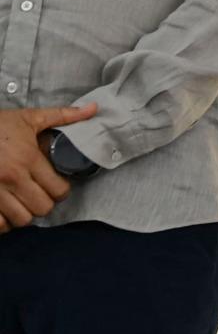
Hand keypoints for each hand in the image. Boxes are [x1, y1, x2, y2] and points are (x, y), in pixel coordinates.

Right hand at [0, 103, 96, 231]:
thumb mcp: (29, 118)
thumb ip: (63, 116)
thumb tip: (94, 109)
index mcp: (28, 159)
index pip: (58, 189)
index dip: (62, 191)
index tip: (58, 187)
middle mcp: (12, 178)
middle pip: (42, 209)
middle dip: (45, 204)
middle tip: (42, 196)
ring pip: (21, 220)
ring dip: (25, 215)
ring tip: (24, 204)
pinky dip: (3, 224)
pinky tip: (5, 213)